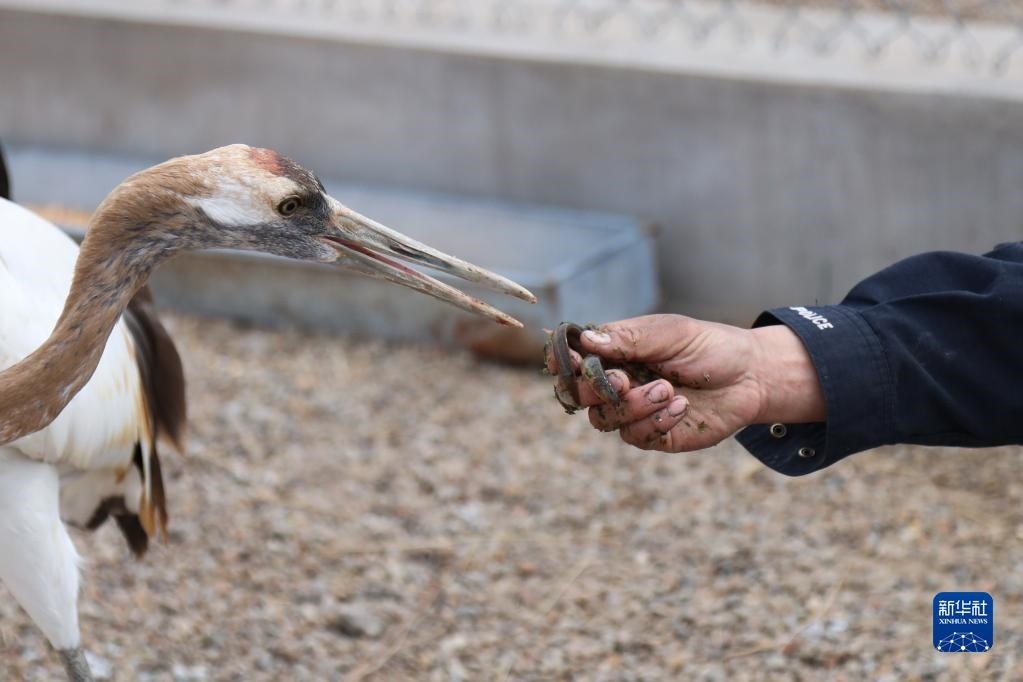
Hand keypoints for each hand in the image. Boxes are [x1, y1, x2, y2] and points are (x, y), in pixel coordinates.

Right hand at [545, 314, 824, 451]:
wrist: (751, 376)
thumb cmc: (709, 347)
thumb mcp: (670, 333)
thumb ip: (628, 338)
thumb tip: (586, 340)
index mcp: (615, 353)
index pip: (574, 360)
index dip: (564, 363)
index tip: (572, 362)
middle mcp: (617, 383)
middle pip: (580, 395)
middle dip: (596, 388)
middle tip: (624, 379)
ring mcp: (633, 412)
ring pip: (604, 419)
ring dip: (632, 406)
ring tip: (668, 390)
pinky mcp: (653, 435)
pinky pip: (635, 437)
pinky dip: (655, 422)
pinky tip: (680, 406)